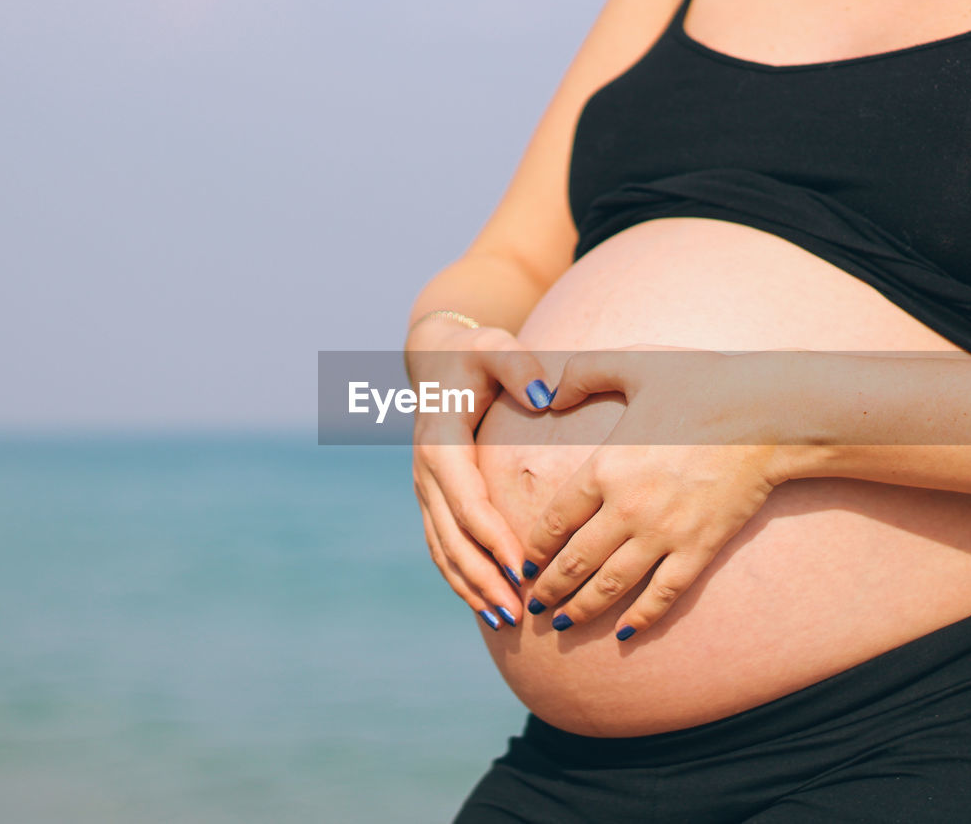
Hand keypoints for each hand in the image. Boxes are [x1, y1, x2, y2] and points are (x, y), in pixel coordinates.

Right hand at [407, 315, 553, 630]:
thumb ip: (520, 368)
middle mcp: (426, 472)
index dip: (492, 538)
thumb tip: (546, 396)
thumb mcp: (495, 349)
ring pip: (443, 550)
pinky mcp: (432, 500)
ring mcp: (425, 490)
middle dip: (483, 578)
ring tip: (506, 621)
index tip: (522, 569)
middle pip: (452, 538)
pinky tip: (488, 605)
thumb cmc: (474, 354)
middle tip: (518, 612)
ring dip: (471, 588)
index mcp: (441, 442)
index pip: (466, 501)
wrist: (435, 360)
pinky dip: (462, 579)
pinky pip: (443, 548)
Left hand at [521, 346, 810, 639]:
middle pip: (576, 561)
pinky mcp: (700, 548)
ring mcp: (665, 533)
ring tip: (561, 625)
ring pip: (612, 585)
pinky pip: (663, 594)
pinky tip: (623, 633)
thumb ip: (583, 373)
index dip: (535, 547)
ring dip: (581, 609)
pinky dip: (641, 617)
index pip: (556, 520)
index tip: (524, 563)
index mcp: (606, 467)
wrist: (769, 414)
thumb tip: (548, 395)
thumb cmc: (702, 382)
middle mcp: (628, 508)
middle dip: (550, 588)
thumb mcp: (635, 364)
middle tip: (532, 606)